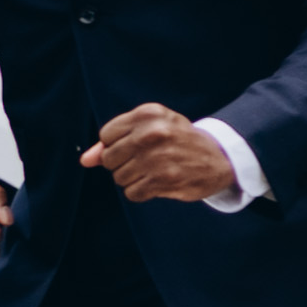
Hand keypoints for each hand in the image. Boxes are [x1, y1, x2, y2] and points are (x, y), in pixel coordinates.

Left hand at [86, 105, 236, 206]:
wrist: (220, 158)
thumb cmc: (179, 140)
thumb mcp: (150, 128)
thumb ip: (114, 141)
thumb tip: (86, 160)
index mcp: (149, 114)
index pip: (106, 136)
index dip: (118, 144)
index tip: (137, 144)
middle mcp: (153, 133)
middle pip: (109, 159)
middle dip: (123, 163)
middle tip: (146, 159)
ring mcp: (158, 157)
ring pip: (119, 178)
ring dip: (134, 179)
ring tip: (155, 170)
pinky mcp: (164, 179)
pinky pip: (132, 192)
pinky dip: (142, 191)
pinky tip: (158, 182)